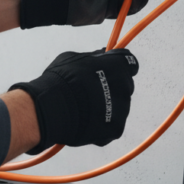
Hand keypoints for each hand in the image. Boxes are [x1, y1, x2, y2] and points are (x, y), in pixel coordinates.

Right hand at [10, 48, 139, 153]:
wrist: (54, 109)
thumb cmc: (62, 80)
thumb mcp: (74, 58)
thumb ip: (93, 57)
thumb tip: (101, 55)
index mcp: (118, 66)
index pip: (130, 64)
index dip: (119, 67)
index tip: (111, 70)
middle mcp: (125, 86)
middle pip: (124, 87)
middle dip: (112, 88)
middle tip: (91, 92)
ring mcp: (122, 109)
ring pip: (118, 108)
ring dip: (106, 107)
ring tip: (84, 109)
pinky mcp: (116, 128)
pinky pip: (111, 125)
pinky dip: (101, 125)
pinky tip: (85, 121)